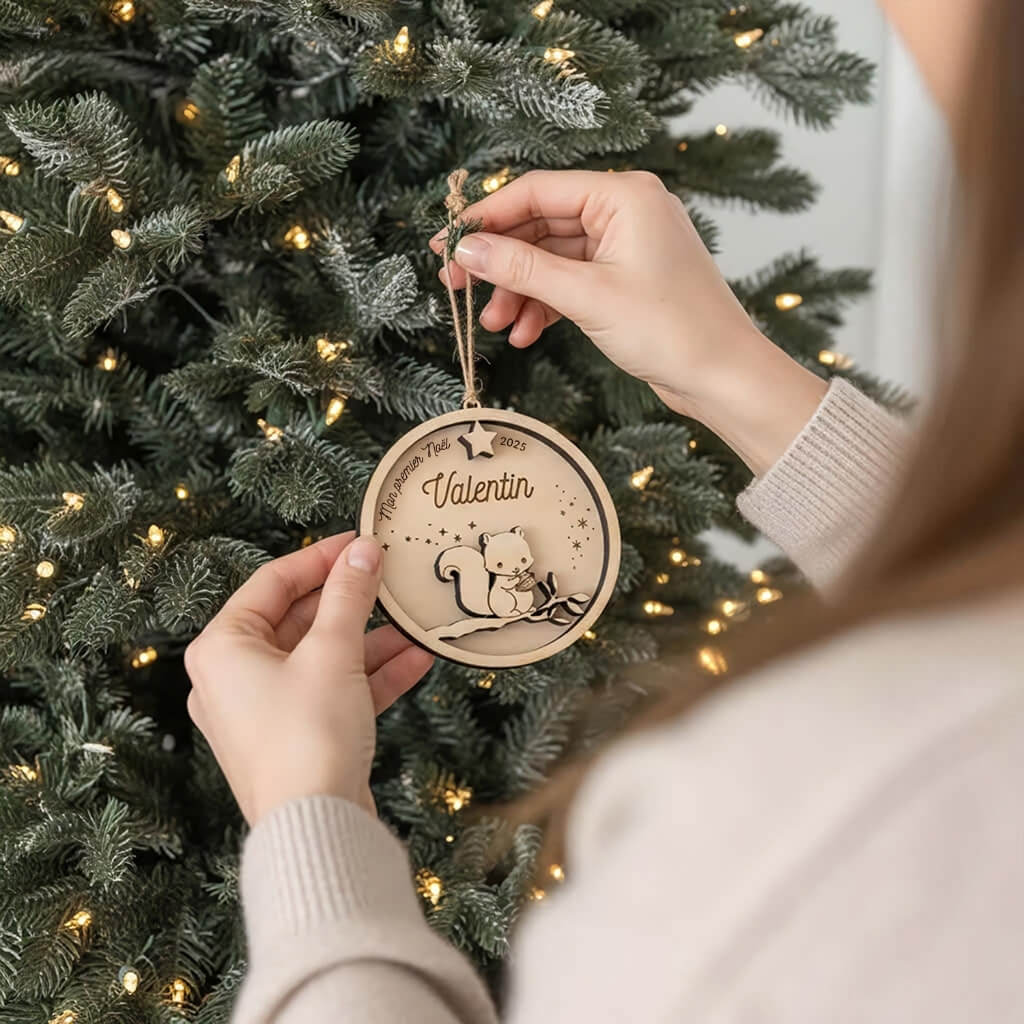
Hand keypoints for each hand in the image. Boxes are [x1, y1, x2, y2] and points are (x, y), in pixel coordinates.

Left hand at [184, 533, 433, 824]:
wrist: (317, 830)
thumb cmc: (308, 736)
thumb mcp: (333, 652)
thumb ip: (349, 596)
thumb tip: (363, 551)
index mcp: (222, 649)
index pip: (272, 583)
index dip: (320, 558)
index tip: (359, 542)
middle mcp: (234, 678)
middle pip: (298, 620)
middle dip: (352, 602)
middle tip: (390, 578)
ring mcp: (264, 712)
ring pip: (321, 658)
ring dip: (370, 640)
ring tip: (414, 622)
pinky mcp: (295, 738)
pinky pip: (331, 692)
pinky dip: (369, 676)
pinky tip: (416, 660)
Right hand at [429, 169, 826, 475]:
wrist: (723, 377)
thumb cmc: (671, 329)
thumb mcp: (586, 295)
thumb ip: (522, 269)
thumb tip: (465, 251)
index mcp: (624, 195)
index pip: (536, 191)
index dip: (485, 219)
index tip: (444, 245)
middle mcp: (625, 210)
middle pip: (541, 224)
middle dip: (500, 263)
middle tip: (457, 290)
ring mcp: (626, 245)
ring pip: (553, 258)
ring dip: (520, 291)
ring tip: (496, 326)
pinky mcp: (626, 278)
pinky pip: (572, 281)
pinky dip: (547, 305)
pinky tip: (526, 333)